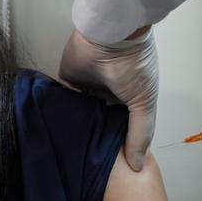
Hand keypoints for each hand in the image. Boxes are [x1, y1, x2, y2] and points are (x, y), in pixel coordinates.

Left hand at [59, 28, 158, 171]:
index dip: (116, 143)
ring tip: (71, 150)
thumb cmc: (134, 66)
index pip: (119, 125)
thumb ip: (140, 133)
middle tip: (87, 161)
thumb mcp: (144, 102)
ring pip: (79, 112)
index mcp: (127, 98)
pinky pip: (62, 99)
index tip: (109, 165)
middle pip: (98, 120)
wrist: (112, 36)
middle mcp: (106, 92)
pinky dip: (60, 111)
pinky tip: (58, 130)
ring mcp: (86, 85)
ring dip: (77, 126)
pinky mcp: (67, 79)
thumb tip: (136, 165)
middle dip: (94, 137)